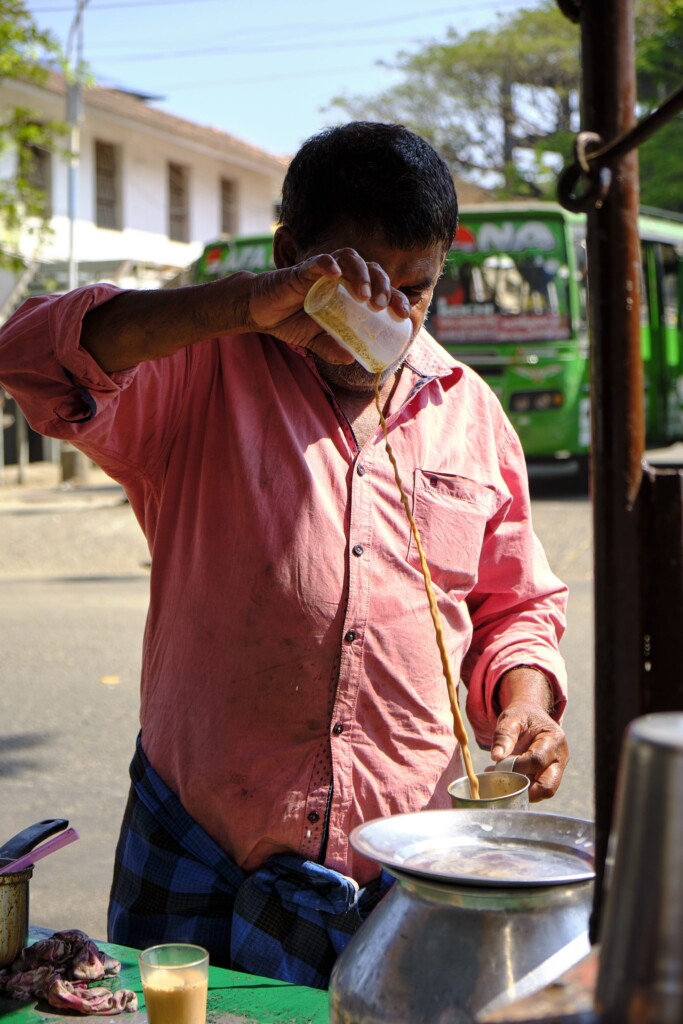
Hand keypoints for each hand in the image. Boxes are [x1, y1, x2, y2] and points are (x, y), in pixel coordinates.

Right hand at [242, 249, 410, 362]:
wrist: (259, 312)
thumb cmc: (290, 320)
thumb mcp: (315, 340)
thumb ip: (331, 347)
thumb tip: (350, 359)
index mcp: (349, 292)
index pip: (380, 289)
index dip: (395, 298)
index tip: (402, 314)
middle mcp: (341, 278)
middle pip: (371, 270)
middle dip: (382, 285)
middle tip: (382, 306)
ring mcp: (322, 271)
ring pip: (350, 259)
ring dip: (361, 274)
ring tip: (364, 295)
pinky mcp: (301, 270)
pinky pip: (317, 262)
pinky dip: (327, 263)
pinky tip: (334, 272)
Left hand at [490, 667, 568, 800]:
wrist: (532, 715)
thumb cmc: (522, 715)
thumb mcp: (511, 718)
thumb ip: (504, 735)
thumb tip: (496, 757)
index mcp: (554, 739)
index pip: (536, 760)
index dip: (516, 767)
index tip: (498, 765)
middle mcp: (560, 757)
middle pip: (548, 786)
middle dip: (525, 790)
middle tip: (503, 783)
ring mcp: (557, 768)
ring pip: (544, 791)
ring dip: (523, 790)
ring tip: (502, 778)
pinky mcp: (550, 775)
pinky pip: (538, 788)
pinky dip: (523, 788)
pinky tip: (507, 778)